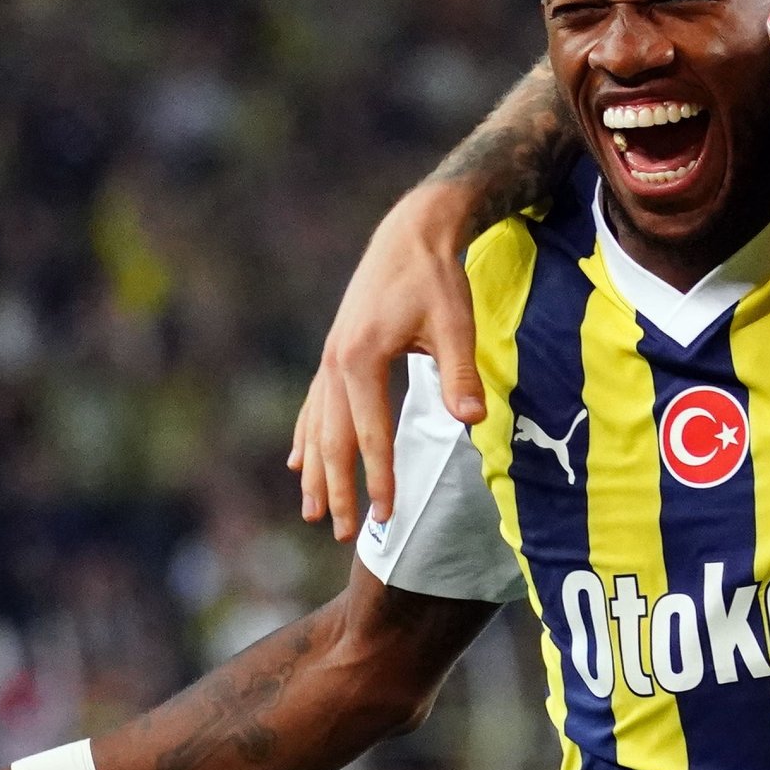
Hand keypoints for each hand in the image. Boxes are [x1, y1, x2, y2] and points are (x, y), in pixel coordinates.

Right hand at [291, 182, 483, 540]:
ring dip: (316, 470)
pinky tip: (298, 460)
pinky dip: (306, 436)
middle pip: (333, 439)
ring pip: (316, 426)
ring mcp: (330, 357)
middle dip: (338, 489)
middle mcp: (335, 361)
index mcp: (363, 359)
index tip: (386, 518)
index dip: (378, 480)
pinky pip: (314, 405)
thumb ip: (459, 374)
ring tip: (311, 511)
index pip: (371, 435)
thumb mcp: (456, 323)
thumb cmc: (437, 279)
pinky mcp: (335, 351)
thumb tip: (471, 420)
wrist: (411, 234)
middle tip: (343, 534)